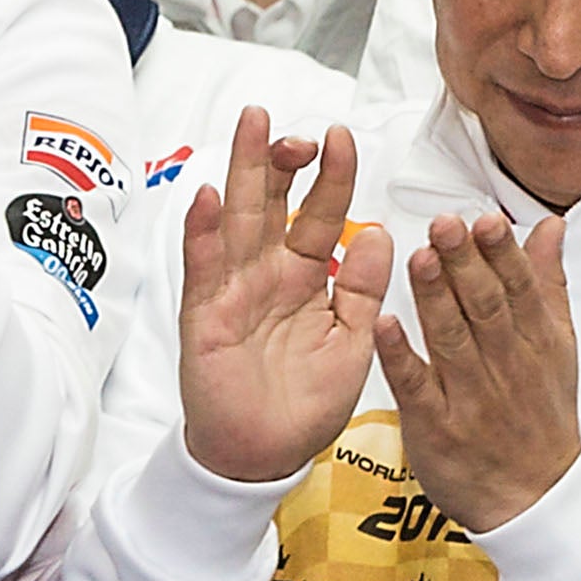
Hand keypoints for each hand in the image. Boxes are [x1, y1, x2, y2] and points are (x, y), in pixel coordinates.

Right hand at [177, 111, 392, 489]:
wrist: (265, 455)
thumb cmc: (307, 404)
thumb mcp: (355, 343)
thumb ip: (364, 289)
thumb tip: (377, 233)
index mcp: (308, 278)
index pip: (322, 213)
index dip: (333, 175)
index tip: (343, 137)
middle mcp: (268, 274)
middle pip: (272, 202)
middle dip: (280, 159)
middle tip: (293, 125)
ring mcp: (233, 290)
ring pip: (236, 218)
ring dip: (241, 171)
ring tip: (252, 126)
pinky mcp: (203, 314)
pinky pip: (203, 266)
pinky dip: (202, 231)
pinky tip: (207, 195)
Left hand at [376, 209, 580, 533]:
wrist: (534, 497)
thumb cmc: (540, 418)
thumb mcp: (558, 348)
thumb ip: (547, 283)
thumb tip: (549, 227)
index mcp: (536, 342)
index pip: (519, 288)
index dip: (501, 253)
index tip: (485, 220)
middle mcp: (506, 365)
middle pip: (485, 307)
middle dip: (466, 264)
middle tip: (447, 225)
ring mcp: (471, 396)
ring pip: (451, 339)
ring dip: (434, 297)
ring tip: (419, 257)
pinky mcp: (437, 426)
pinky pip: (416, 387)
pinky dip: (400, 356)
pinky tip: (383, 324)